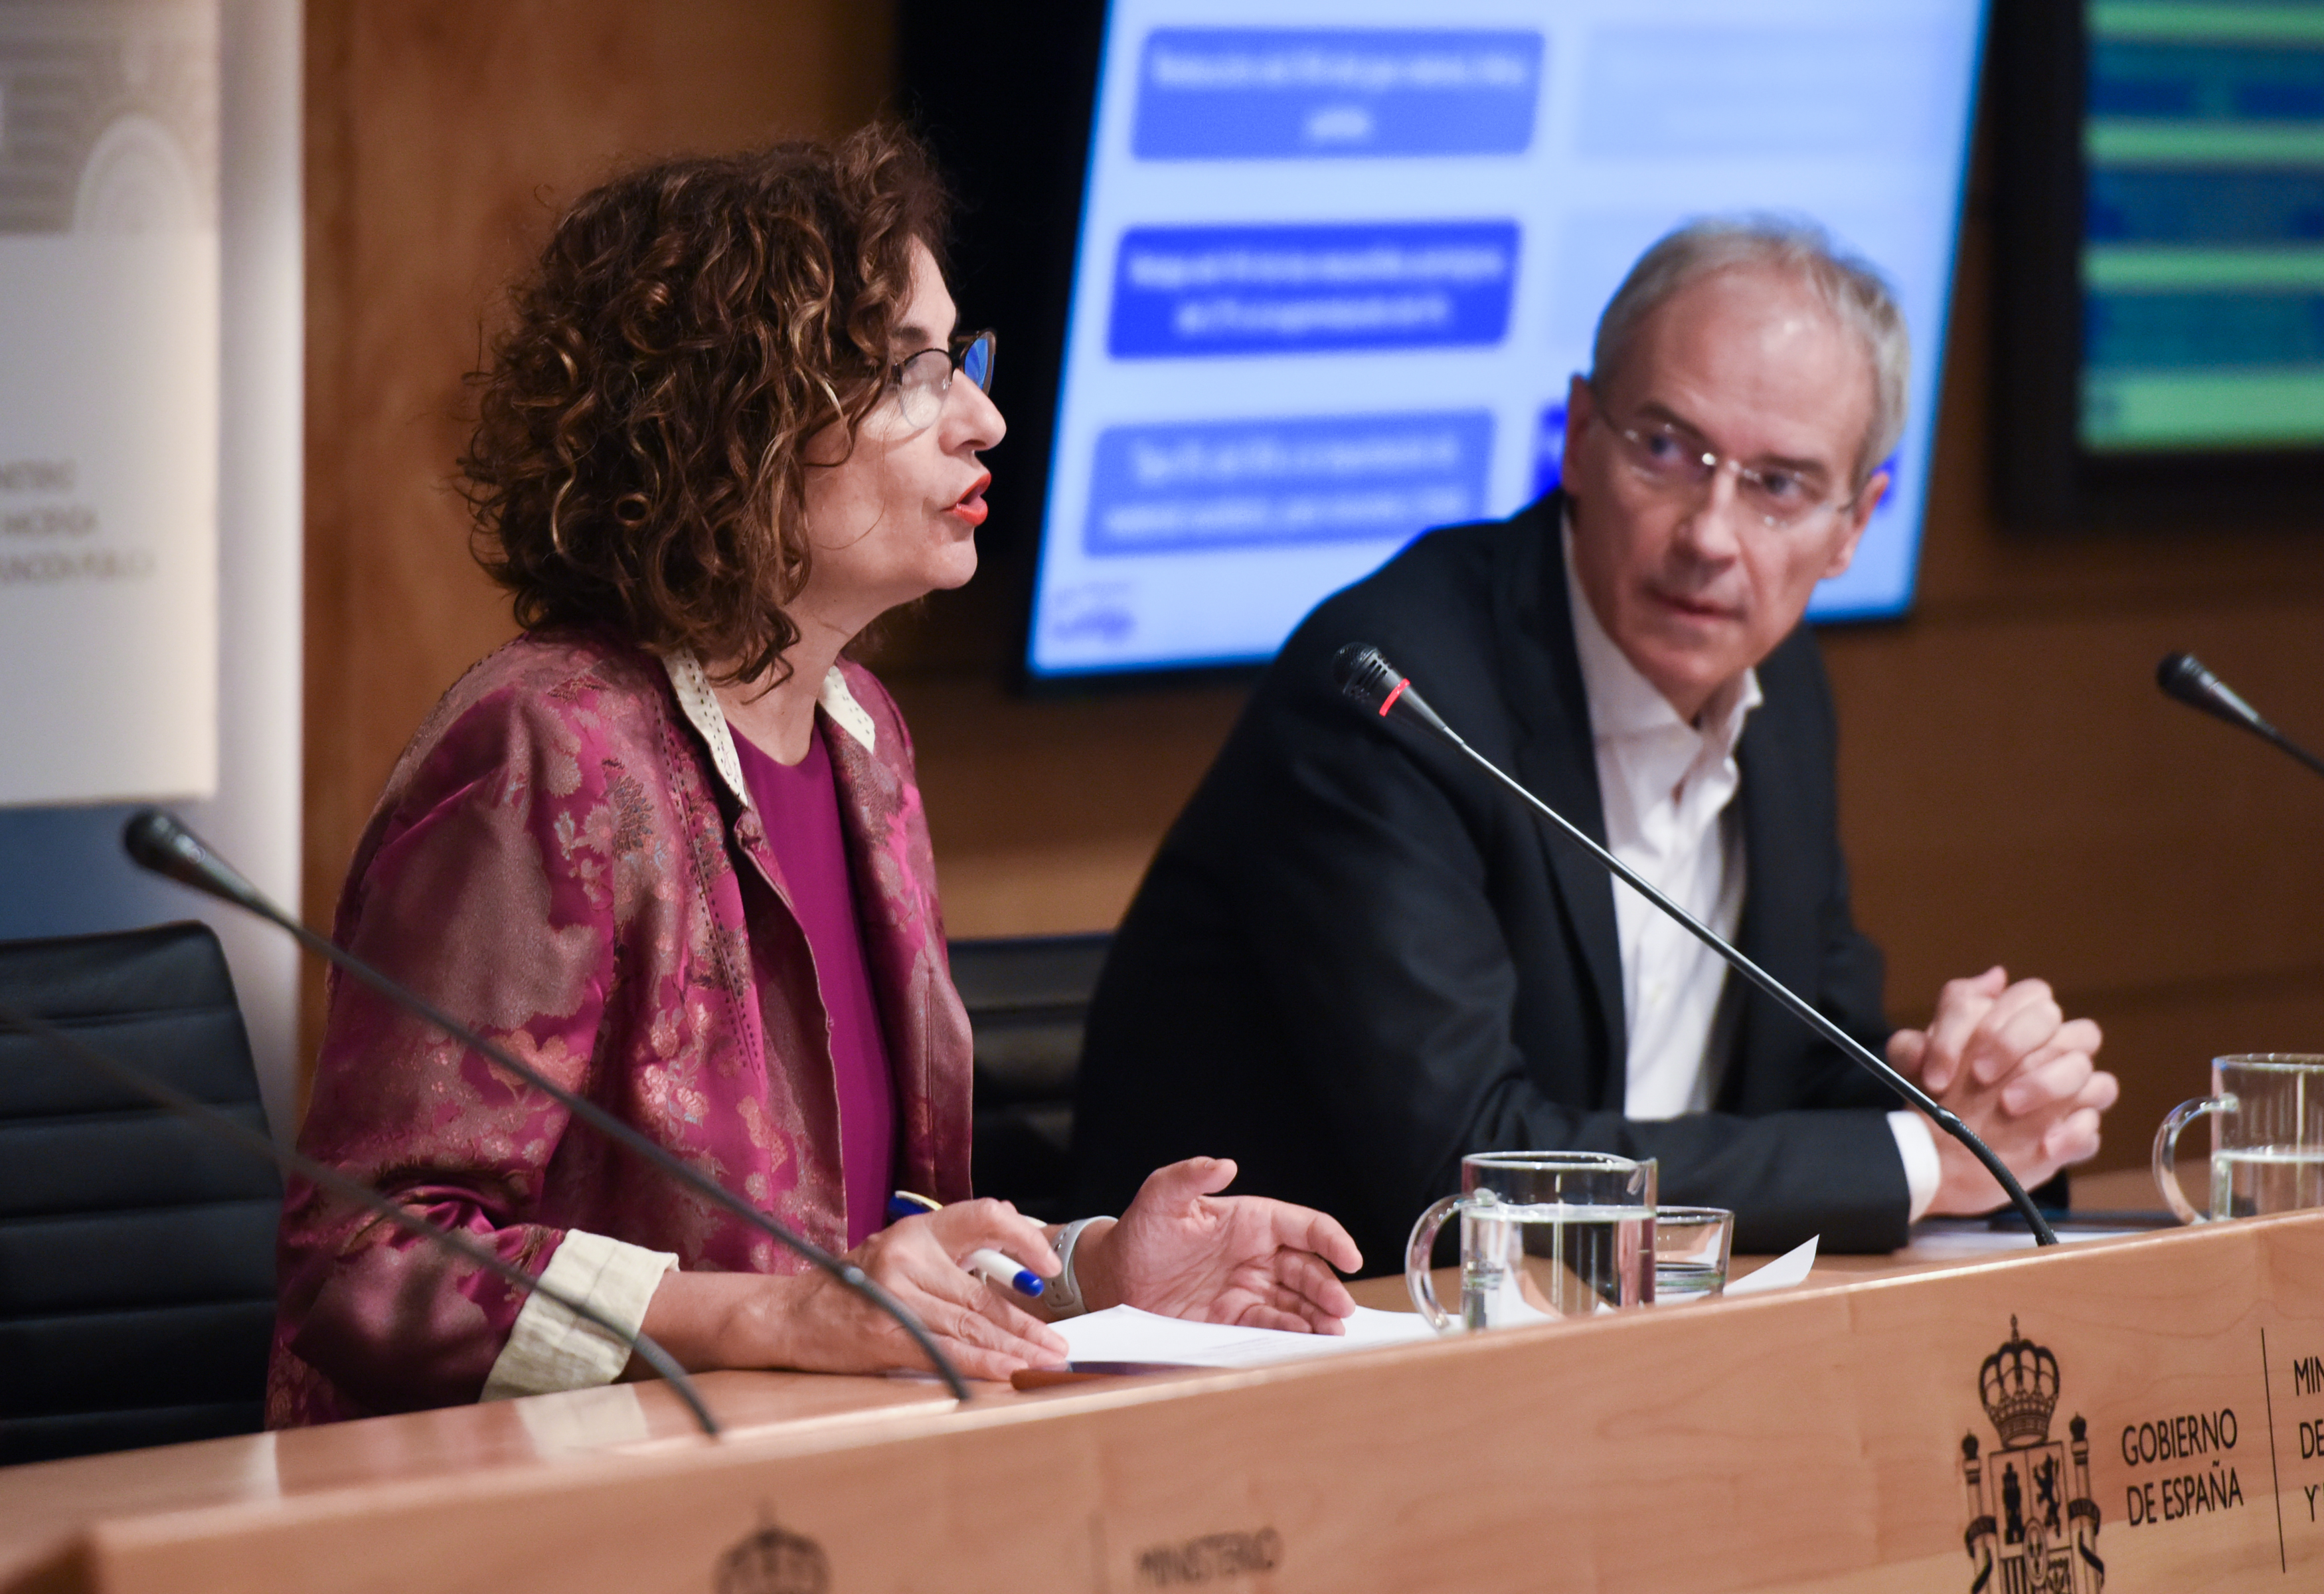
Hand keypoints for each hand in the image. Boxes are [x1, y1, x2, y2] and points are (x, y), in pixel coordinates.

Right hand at [634, 1199, 1067, 1381]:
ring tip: (1045, 1363)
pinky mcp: (887, 1334)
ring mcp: (896, 1296)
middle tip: (1059, 1343)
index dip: (1023, 1238)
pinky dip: (983, 1365)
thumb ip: (951, 1253)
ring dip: (1015, 1350)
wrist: (790, 1315)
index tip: (1046, 1267)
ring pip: (971, 1326)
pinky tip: (1009, 1372)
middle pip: (984, 1293)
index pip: (984, 1216)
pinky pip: (947, 1352)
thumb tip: (1014, 1255)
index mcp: (917, 1230)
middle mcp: (908, 1256)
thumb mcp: (900, 1251)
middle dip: (1027, 1323)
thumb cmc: (853, 1286)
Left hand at [1076, 1157, 1362, 1332]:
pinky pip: (1272, 1326)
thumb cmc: (1139, 1233)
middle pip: (1309, 1269)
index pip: (1305, 1226)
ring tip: (1331, 1332)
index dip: (1332, 1240)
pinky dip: (1291, 1334)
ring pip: (1298, 1302)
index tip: (1350, 1257)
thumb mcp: (1159, 1198)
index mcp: (1251, 1220)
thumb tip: (1224, 1164)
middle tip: (1341, 1308)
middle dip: (1329, 1288)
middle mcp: (1258, 1255)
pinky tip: (1303, 1340)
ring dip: (1318, 1317)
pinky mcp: (1237, 1320)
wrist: (1113, 1279)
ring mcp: (1250, 1289)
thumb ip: (1189, 1176)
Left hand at [1887, 967, 2118, 1214]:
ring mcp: (2068, 1093)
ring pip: (2088, 1072)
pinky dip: (2072, 1132)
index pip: (2033, 996)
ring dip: (2048, 1085)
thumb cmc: (1933, 1093)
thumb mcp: (1917, 1059)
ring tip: (2008, 1106)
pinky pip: (2092, 1125)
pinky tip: (2043, 1144)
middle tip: (1980, 1075)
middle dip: (2019, 1045)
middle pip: (2070, 1027)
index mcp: (2018, 1023)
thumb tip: (1992, 979)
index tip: (1956, 1054)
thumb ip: (1949, 1015)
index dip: (1995, 1019)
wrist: (1936, 1154)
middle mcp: (2052, 1051)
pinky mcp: (2074, 1134)